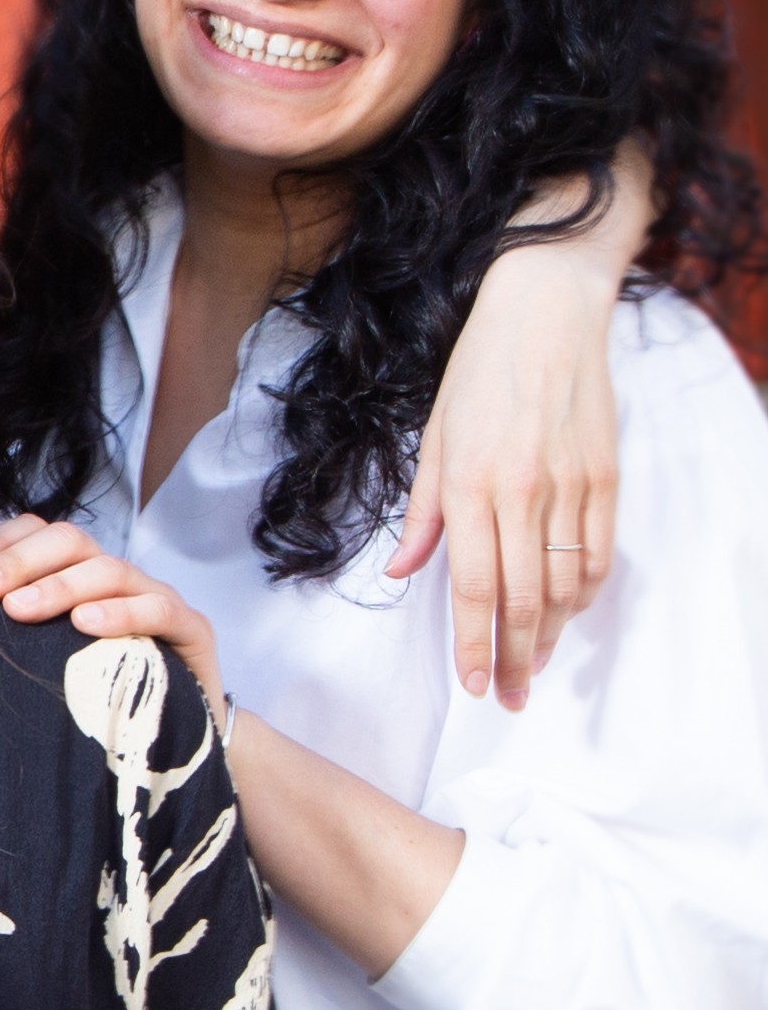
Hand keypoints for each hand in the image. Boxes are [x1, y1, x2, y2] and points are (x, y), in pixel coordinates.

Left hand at [0, 516, 228, 727]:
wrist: (178, 749)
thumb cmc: (101, 705)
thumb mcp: (47, 665)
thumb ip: (7, 638)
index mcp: (79, 577)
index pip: (38, 533)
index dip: (0, 543)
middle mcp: (117, 579)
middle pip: (69, 541)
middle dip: (20, 561)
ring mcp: (157, 598)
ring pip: (109, 569)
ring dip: (60, 585)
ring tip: (20, 608)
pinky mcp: (192, 630)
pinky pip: (159, 608)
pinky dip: (122, 612)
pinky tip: (87, 623)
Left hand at [386, 244, 618, 708]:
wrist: (545, 311)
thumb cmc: (479, 371)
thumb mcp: (434, 436)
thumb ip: (423, 511)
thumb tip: (404, 572)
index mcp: (470, 481)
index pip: (475, 585)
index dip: (473, 643)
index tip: (472, 685)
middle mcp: (522, 490)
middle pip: (522, 600)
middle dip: (512, 659)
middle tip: (506, 698)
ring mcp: (569, 486)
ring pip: (564, 586)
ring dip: (549, 636)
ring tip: (533, 666)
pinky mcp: (605, 477)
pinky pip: (597, 555)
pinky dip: (583, 595)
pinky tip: (567, 614)